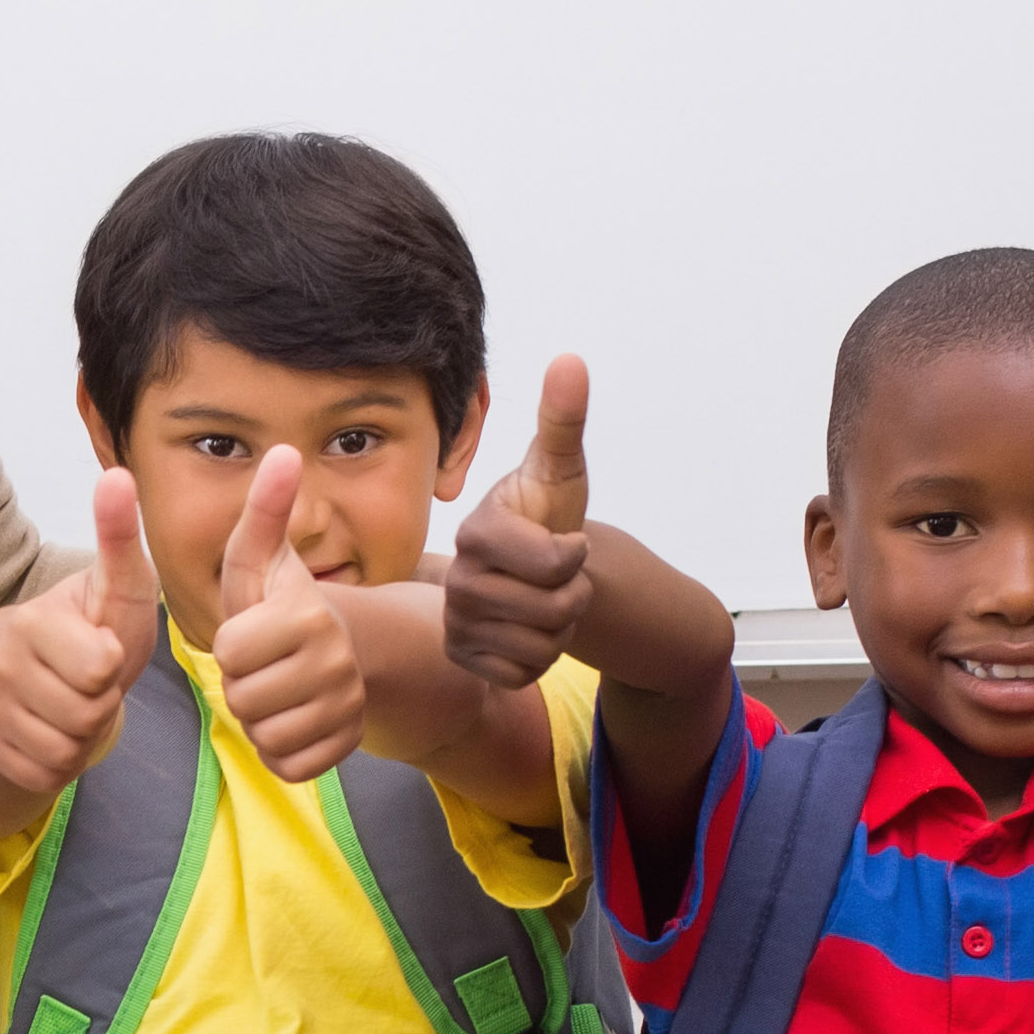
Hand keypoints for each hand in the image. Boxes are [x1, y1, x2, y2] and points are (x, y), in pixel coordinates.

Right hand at [0, 468, 165, 814]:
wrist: (28, 668)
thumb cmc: (88, 624)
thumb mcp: (115, 584)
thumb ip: (119, 537)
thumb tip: (119, 475)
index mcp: (31, 624)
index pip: (99, 669)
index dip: (113, 666)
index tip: (100, 648)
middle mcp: (1, 668)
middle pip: (86, 716)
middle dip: (101, 703)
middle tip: (91, 681)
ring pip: (67, 751)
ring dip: (86, 735)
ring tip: (76, 703)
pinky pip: (47, 776)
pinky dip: (63, 762)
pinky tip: (56, 730)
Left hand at [207, 446, 363, 782]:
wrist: (334, 651)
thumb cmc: (279, 602)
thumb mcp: (261, 557)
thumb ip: (265, 512)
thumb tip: (282, 450)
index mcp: (310, 615)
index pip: (232, 652)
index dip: (230, 644)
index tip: (250, 630)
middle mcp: (337, 664)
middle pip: (244, 698)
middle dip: (241, 683)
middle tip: (262, 664)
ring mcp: (346, 710)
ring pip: (264, 734)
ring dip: (257, 717)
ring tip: (274, 689)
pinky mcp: (344, 750)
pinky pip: (287, 764)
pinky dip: (279, 748)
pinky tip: (290, 718)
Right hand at [443, 354, 592, 687]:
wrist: (537, 566)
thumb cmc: (548, 512)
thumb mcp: (561, 469)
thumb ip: (563, 419)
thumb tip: (570, 360)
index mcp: (476, 532)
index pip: (558, 562)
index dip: (577, 555)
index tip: (564, 540)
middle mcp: (456, 579)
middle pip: (554, 609)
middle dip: (573, 596)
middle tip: (556, 576)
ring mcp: (456, 622)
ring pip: (542, 646)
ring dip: (559, 628)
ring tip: (542, 600)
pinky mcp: (464, 659)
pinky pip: (525, 674)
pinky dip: (540, 658)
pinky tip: (527, 630)